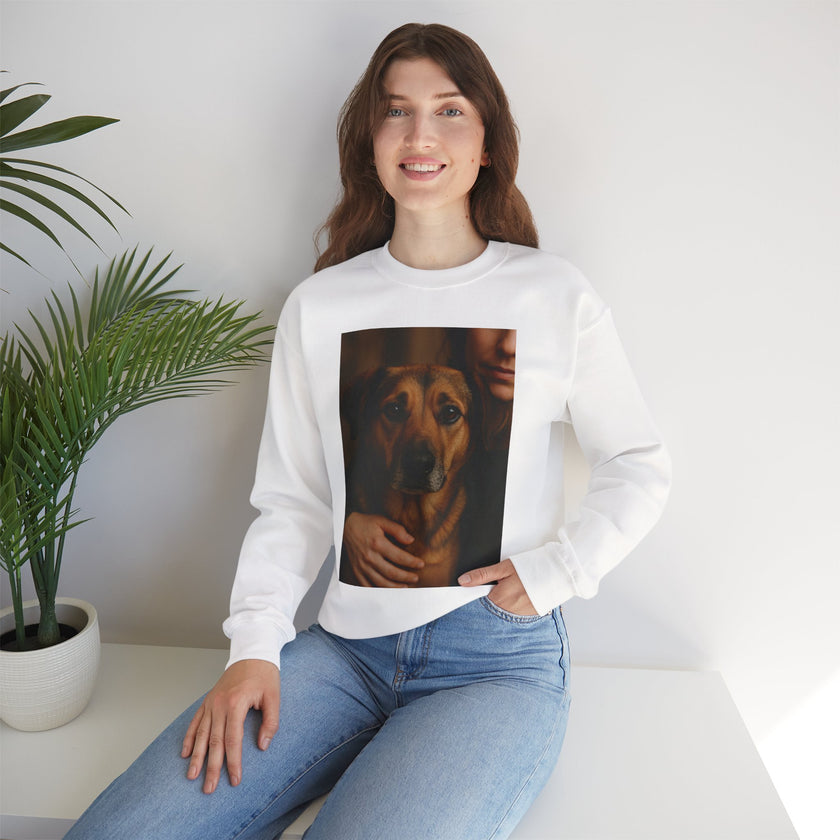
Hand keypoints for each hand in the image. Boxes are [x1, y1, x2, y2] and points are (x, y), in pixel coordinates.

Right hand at [181, 659, 279, 793]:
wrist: (252, 653)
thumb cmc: (264, 674)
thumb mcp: (274, 697)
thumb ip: (271, 722)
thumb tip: (262, 746)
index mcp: (236, 703)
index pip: (233, 740)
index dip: (233, 762)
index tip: (234, 779)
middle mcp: (220, 704)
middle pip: (214, 741)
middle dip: (211, 767)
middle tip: (209, 788)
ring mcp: (211, 703)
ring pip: (201, 734)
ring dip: (196, 757)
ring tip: (192, 776)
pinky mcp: (208, 701)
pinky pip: (195, 721)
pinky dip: (189, 738)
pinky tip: (185, 753)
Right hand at [343, 512, 422, 586]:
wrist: (345, 527)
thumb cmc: (366, 523)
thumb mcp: (382, 521)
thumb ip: (397, 530)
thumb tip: (410, 540)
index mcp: (378, 544)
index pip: (399, 557)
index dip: (412, 562)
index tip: (421, 564)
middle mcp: (370, 557)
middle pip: (392, 572)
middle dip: (406, 577)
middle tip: (416, 578)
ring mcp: (362, 566)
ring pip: (381, 582)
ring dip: (395, 587)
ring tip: (405, 586)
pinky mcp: (357, 571)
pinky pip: (367, 586)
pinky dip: (378, 591)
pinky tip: (387, 591)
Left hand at [458, 558, 538, 615]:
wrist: (557, 573)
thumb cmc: (531, 568)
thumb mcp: (504, 568)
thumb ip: (482, 575)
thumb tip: (463, 581)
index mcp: (499, 599)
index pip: (478, 604)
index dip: (473, 599)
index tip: (472, 594)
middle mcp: (508, 612)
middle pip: (490, 611)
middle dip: (488, 602)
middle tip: (497, 590)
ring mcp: (520, 617)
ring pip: (502, 614)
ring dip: (501, 606)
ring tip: (510, 593)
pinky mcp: (530, 617)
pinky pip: (515, 616)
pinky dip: (513, 609)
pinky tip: (518, 599)